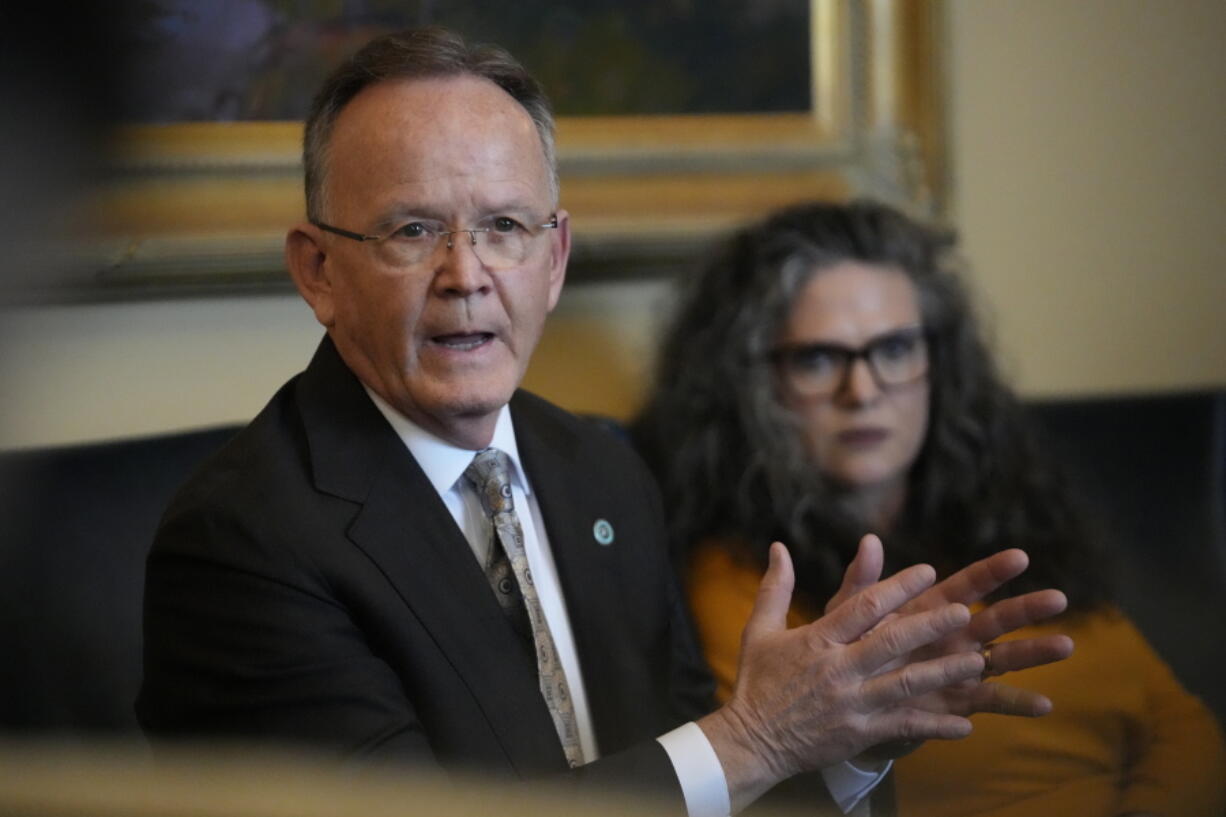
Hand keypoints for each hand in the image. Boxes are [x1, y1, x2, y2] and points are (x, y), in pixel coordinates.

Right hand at [697, 542, 985, 810]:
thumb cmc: (757, 681)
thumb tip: (778, 546)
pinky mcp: (857, 734)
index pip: (863, 606)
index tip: (928, 571)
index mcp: (817, 639)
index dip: (898, 586)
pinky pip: (902, 727)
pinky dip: (934, 726)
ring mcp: (850, 704)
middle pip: (890, 642)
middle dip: (929, 626)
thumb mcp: (761, 629)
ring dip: (943, 673)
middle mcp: (837, 669)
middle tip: (964, 611)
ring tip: (977, 662)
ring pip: (904, 685)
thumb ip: (775, 587)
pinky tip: (965, 725)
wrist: (749, 741)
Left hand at [826, 535, 1074, 760]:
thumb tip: (870, 540)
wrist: (843, 701)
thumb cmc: (848, 650)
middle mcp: (953, 636)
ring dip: (1034, 653)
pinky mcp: (959, 701)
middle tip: (1058, 598)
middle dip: (1026, 609)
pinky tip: (1044, 704)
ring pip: (1004, 658)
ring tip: (1066, 645)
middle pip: (996, 619)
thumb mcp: (848, 618)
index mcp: (930, 610)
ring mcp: (960, 668)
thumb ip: (861, 585)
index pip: (966, 586)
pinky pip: (992, 700)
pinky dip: (1016, 702)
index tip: (1020, 557)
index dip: (991, 572)